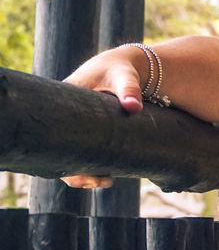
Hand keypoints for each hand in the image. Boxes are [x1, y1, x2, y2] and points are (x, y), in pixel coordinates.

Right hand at [61, 49, 144, 187]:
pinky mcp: (86, 133)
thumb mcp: (123, 77)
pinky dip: (92, 166)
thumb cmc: (120, 71)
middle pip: (59, 151)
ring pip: (72, 156)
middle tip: (99, 181)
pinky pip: (83, 154)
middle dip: (75, 172)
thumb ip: (129, 89)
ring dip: (84, 173)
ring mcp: (75, 127)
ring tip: (106, 180)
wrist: (126, 68)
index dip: (62, 157)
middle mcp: (65, 117)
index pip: (53, 133)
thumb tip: (134, 106)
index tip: (84, 172)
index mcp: (63, 101)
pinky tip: (108, 175)